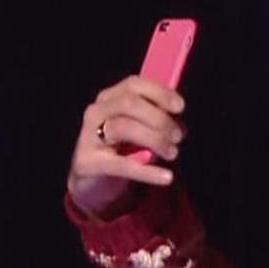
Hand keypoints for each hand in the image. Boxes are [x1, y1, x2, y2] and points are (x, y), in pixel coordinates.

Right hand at [67, 76, 185, 220]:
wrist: (94, 182)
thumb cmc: (122, 150)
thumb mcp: (140, 130)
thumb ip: (157, 122)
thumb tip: (180, 125)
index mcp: (110, 98)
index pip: (133, 84)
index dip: (159, 93)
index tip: (180, 107)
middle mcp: (97, 112)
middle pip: (129, 103)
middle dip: (159, 118)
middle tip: (178, 136)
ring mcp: (89, 136)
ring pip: (124, 127)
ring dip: (155, 140)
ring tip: (172, 153)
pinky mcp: (88, 162)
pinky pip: (122, 165)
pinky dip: (149, 172)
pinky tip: (167, 177)